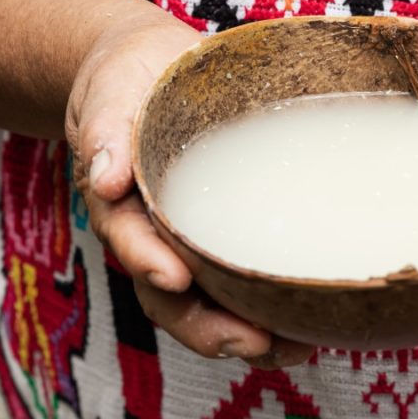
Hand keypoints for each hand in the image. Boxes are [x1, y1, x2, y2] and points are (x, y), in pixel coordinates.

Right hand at [65, 9, 313, 368]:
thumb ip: (106, 131)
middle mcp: (157, 234)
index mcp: (123, 204)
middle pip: (174, 297)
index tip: (175, 278)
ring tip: (296, 348)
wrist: (152, 70)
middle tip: (255, 343)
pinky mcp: (226, 234)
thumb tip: (105, 178)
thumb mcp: (110, 92)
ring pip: (212, 302)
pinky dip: (272, 307)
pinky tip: (312, 323)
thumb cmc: (128, 79)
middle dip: (210, 327)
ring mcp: (192, 240)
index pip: (133, 242)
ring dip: (249, 333)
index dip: (150, 264)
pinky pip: (244, 280)